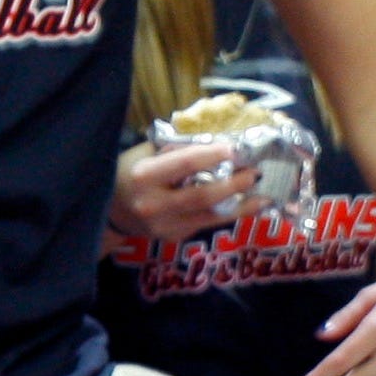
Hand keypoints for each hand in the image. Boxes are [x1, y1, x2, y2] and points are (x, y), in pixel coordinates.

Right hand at [109, 134, 260, 247]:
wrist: (110, 212)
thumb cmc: (130, 173)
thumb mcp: (144, 153)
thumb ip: (175, 148)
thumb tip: (216, 139)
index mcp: (145, 175)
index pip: (184, 164)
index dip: (212, 155)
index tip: (236, 148)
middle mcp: (154, 203)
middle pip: (203, 195)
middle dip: (233, 184)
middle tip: (256, 172)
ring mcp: (165, 225)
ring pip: (211, 215)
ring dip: (241, 205)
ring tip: (264, 195)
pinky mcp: (174, 237)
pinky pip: (207, 223)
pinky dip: (229, 214)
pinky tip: (249, 206)